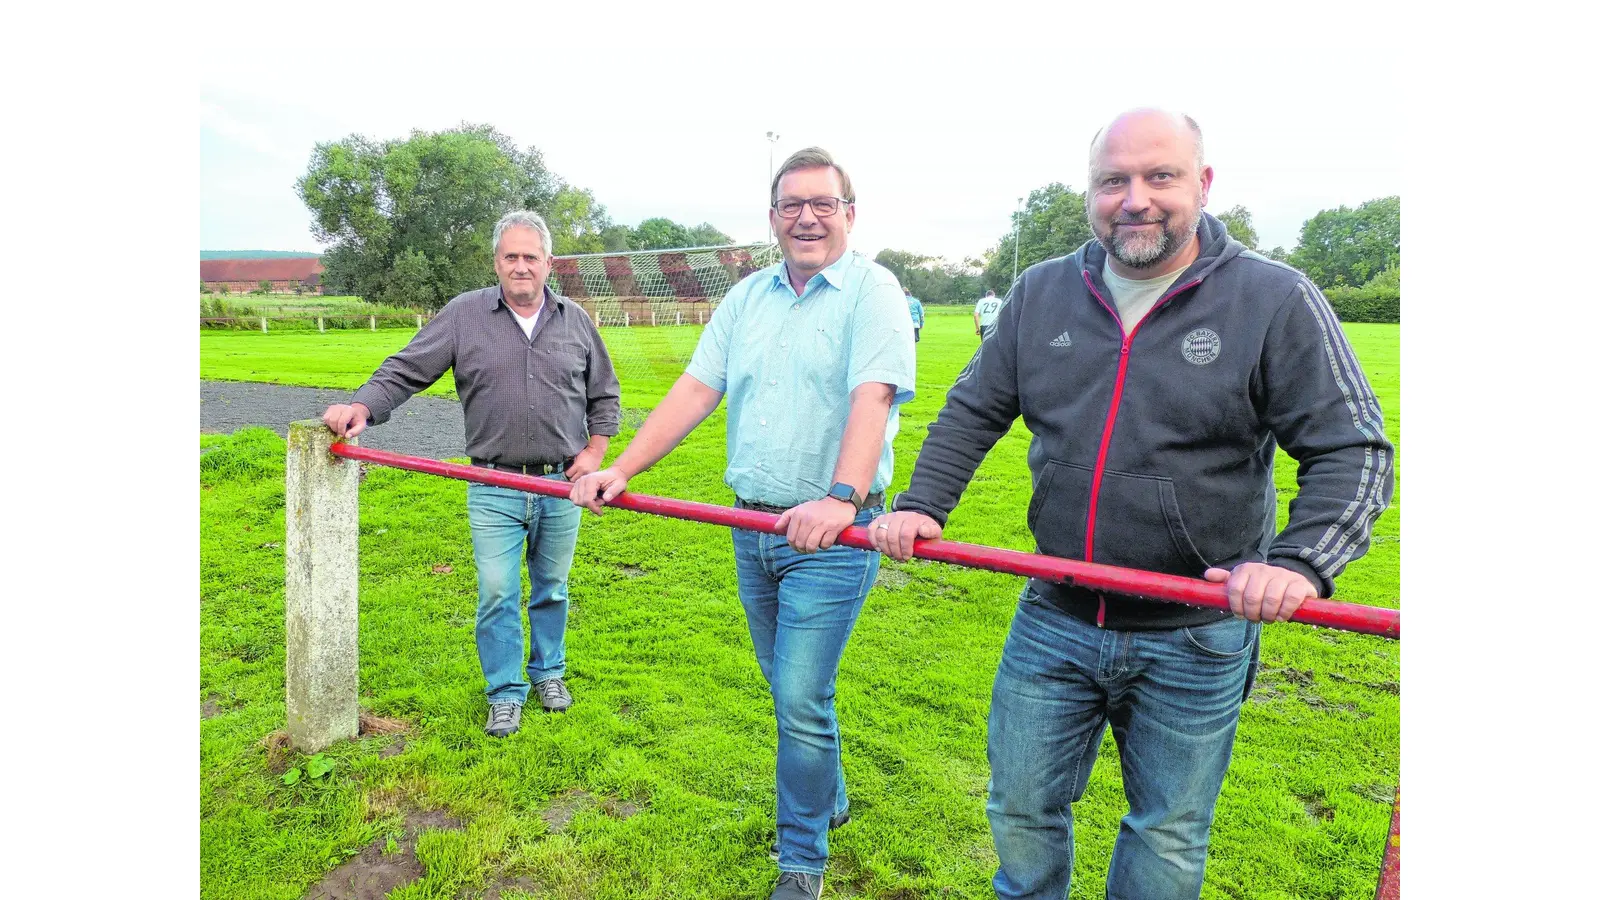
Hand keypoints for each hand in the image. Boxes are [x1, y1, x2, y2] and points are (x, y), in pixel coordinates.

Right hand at [322, 402, 369, 438]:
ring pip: (327, 419)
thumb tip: (346, 436)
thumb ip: (355, 432)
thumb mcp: (361, 426)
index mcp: (349, 410)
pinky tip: (335, 424)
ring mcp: (334, 407)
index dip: (341, 430)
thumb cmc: (358, 420)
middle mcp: (341, 407)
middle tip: (340, 432)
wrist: (356, 412)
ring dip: (332, 426)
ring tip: (338, 428)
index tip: (343, 435)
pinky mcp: (330, 409)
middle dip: (336, 429)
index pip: (342, 421)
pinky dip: (328, 423)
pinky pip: (325, 418)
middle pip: (333, 420)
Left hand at [566, 445, 604, 480]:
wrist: (596, 452)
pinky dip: (584, 478)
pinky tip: (584, 474)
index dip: (567, 473)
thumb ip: (573, 464)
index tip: (568, 472)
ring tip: (578, 475)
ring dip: (578, 479)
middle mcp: (582, 471)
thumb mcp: (576, 457)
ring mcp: (588, 474)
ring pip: (579, 481)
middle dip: (572, 477)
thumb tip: (568, 470)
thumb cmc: (586, 452)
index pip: (568, 474)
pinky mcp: (592, 474)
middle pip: (573, 480)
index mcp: (577, 466)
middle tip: (573, 474)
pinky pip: (586, 479)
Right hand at [569, 466, 628, 514]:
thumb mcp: (620, 486)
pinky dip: (582, 501)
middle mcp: (582, 479)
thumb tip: (606, 499)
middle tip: (601, 501)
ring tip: (597, 499)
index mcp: (591, 480)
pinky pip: (574, 498)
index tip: (601, 512)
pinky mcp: (576, 485)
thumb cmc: (617, 480)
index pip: (587, 500)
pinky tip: (591, 498)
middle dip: (591, 505)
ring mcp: (578, 482)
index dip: (594, 508)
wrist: (613, 474)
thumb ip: (613, 492)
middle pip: (581, 501)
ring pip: (576, 501)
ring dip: (586, 504)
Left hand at [774, 499, 855, 552]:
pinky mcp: (833, 528)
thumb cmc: (817, 508)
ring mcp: (822, 523)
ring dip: (812, 550)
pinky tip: (825, 541)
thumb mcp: (800, 508)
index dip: (793, 545)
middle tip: (806, 549)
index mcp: (799, 514)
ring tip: (814, 548)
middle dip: (802, 549)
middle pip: (800, 543)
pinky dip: (824, 546)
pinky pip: (825, 544)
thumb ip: (786, 517)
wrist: (839, 501)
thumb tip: (776, 528)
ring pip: (811, 545)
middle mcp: (809, 518)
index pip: (790, 537)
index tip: (797, 546)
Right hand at [868, 510, 942, 561]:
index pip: (905, 534)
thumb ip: (932, 532)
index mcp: (913, 520)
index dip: (905, 548)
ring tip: (891, 555)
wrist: (915, 520)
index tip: (907, 557)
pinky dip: (873, 541)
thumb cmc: (924, 530)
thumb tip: (923, 531)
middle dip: (895, 551)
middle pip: (892, 536)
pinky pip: (871, 529)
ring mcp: (888, 517)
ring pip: (881, 534)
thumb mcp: (934, 531)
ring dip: (885, 549)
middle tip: (900, 559)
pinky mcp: (879, 520)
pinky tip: (879, 549)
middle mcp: (899, 516)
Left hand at [1204, 562, 1319, 622]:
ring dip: (1268, 615)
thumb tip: (1208, 575)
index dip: (1236, 607)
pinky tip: (1281, 616)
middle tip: (1256, 619)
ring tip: (1268, 618)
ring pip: (1271, 599)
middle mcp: (1264, 569)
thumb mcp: (1242, 582)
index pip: (1235, 589)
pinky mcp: (1300, 583)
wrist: (1291, 580)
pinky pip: (1291, 599)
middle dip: (1252, 614)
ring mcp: (1283, 575)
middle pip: (1252, 597)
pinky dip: (1285, 612)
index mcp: (1247, 569)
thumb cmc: (1261, 586)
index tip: (1240, 615)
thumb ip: (1225, 581)